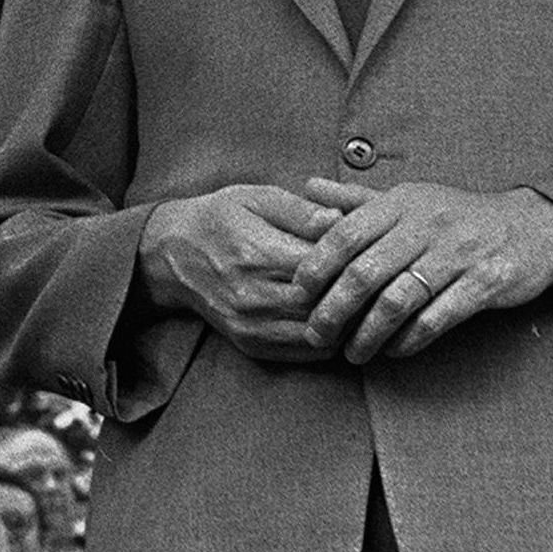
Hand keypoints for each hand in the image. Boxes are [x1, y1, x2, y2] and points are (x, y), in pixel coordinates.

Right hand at [136, 183, 355, 361]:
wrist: (171, 253)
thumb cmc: (218, 219)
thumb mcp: (256, 197)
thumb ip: (301, 210)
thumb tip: (341, 220)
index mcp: (260, 253)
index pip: (327, 268)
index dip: (357, 264)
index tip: (375, 256)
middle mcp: (255, 295)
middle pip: (327, 306)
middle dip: (359, 298)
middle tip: (382, 285)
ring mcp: (252, 324)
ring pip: (321, 336)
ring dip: (347, 325)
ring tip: (367, 307)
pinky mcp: (251, 343)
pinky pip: (304, 354)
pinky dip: (329, 342)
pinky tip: (340, 324)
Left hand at [291, 179, 552, 363]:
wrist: (534, 227)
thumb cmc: (457, 216)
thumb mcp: (409, 198)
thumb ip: (357, 199)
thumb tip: (308, 186)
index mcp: (402, 203)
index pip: (345, 234)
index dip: (316, 265)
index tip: (297, 293)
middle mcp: (426, 225)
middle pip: (365, 272)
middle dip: (334, 309)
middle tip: (315, 335)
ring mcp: (457, 254)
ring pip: (398, 300)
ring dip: (369, 333)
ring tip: (352, 353)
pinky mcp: (485, 282)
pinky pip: (438, 317)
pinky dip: (410, 339)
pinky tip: (395, 350)